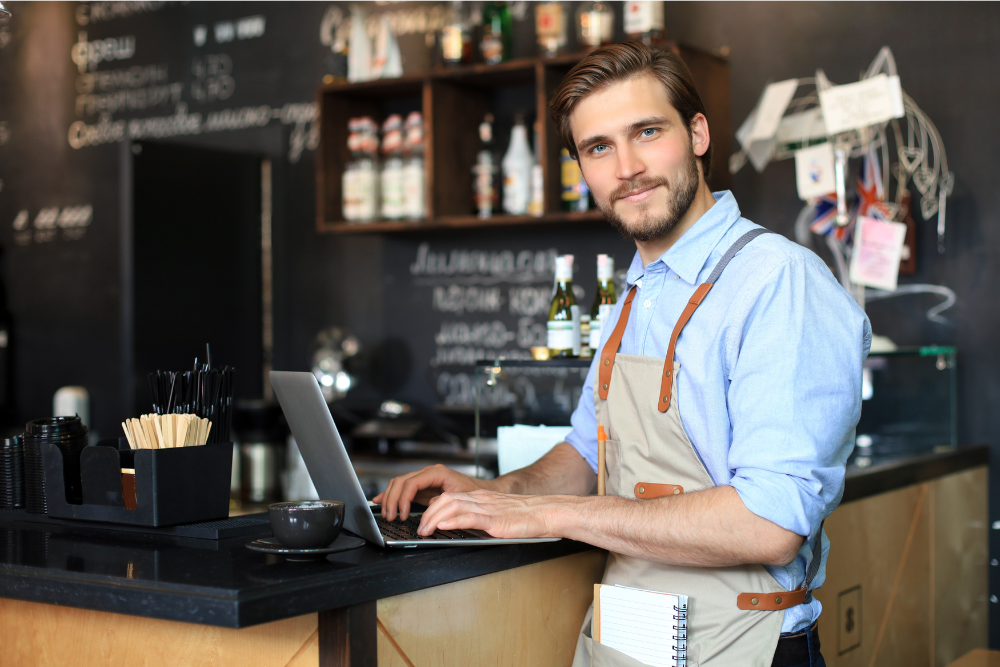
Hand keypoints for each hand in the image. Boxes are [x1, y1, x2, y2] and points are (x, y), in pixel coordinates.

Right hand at [373, 464, 487, 520]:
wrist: (483, 491)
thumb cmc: (474, 494)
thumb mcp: (460, 500)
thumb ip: (443, 505)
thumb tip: (427, 515)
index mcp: (437, 473)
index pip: (412, 482)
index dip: (403, 499)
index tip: (403, 515)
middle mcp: (428, 473)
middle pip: (401, 481)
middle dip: (392, 500)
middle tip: (391, 517)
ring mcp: (424, 478)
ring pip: (399, 483)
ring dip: (390, 498)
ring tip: (388, 515)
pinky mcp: (422, 486)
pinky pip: (403, 488)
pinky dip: (391, 495)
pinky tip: (380, 501)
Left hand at [416, 489, 570, 537]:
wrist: (548, 513)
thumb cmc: (528, 517)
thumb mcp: (499, 514)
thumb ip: (482, 516)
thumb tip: (465, 525)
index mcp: (482, 498)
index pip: (450, 497)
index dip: (433, 507)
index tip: (424, 519)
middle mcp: (482, 500)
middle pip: (446, 499)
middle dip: (428, 514)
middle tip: (420, 528)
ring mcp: (488, 508)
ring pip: (453, 506)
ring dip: (435, 518)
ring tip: (425, 530)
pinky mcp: (496, 519)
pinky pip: (470, 517)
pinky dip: (453, 521)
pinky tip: (444, 525)